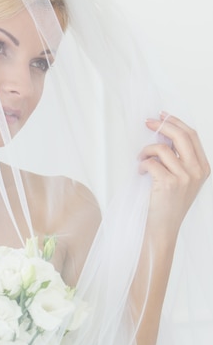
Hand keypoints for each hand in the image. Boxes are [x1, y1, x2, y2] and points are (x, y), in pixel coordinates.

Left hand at [140, 112, 209, 236]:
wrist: (164, 228)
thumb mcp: (183, 180)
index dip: (176, 122)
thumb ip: (179, 159)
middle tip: (148, 122)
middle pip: (181, 135)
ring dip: (146, 150)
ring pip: (162, 148)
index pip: (192, 135)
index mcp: (203, 168)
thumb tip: (164, 133)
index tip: (162, 116)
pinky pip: (151, 162)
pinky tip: (141, 171)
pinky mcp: (168, 183)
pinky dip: (142, 164)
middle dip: (162, 124)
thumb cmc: (169, 204)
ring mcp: (184, 177)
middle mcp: (197, 171)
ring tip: (141, 159)